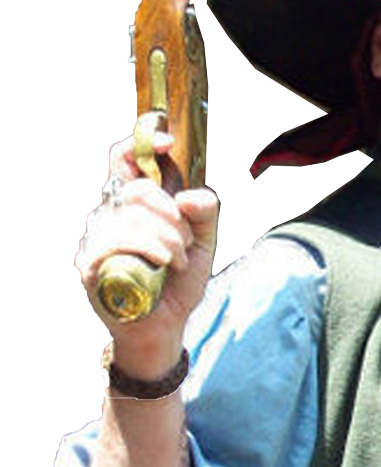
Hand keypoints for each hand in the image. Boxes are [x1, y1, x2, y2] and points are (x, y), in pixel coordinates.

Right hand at [76, 130, 217, 372]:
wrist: (166, 325)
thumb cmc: (179, 279)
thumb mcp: (205, 241)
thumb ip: (206, 212)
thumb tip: (192, 196)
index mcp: (133, 203)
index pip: (122, 159)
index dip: (141, 144)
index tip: (168, 142)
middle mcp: (107, 214)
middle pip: (138, 189)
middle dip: (174, 214)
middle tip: (189, 240)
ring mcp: (93, 237)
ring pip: (132, 216)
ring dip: (169, 237)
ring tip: (180, 259)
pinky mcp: (88, 262)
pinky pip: (117, 240)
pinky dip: (151, 249)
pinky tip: (166, 264)